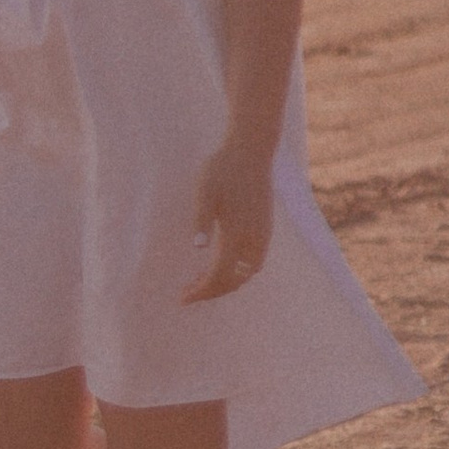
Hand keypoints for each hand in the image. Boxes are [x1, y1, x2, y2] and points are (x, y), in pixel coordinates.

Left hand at [184, 140, 274, 301]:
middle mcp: (254, 240)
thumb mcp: (205, 191)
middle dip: (211, 291)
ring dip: (225, 282)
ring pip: (247, 273)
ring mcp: (263, 235)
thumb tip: (198, 248)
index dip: (201, 290)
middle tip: (187, 293)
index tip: (183, 297)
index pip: (219, 275)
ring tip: (201, 281)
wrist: (252, 151)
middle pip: (234, 280)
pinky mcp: (266, 228)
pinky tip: (221, 263)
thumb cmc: (223, 169)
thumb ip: (201, 219)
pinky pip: (254, 261)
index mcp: (237, 234)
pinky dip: (238, 271)